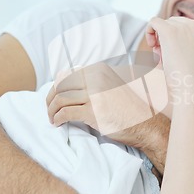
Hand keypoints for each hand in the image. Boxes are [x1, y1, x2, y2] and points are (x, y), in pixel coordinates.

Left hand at [47, 62, 165, 134]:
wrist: (145, 123)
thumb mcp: (109, 86)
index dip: (56, 88)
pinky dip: (58, 119)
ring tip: (52, 119)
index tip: (53, 99)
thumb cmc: (126, 108)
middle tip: (49, 110)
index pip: (66, 75)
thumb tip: (65, 86)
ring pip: (60, 99)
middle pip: (60, 86)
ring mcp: (94, 95)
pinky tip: (58, 124)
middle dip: (50, 99)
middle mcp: (95, 79)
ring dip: (52, 111)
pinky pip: (66, 113)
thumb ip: (91, 83)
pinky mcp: (93, 112)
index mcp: (98, 70)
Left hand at [146, 17, 193, 91]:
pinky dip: (149, 32)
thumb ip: (189, 46)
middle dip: (166, 39)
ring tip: (162, 58)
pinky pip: (153, 22)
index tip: (174, 53)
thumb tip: (172, 43)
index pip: (184, 26)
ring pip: (162, 24)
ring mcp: (182, 26)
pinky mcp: (168, 30)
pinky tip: (152, 45)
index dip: (175, 39)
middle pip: (173, 23)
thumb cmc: (192, 79)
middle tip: (165, 57)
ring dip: (159, 40)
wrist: (191, 85)